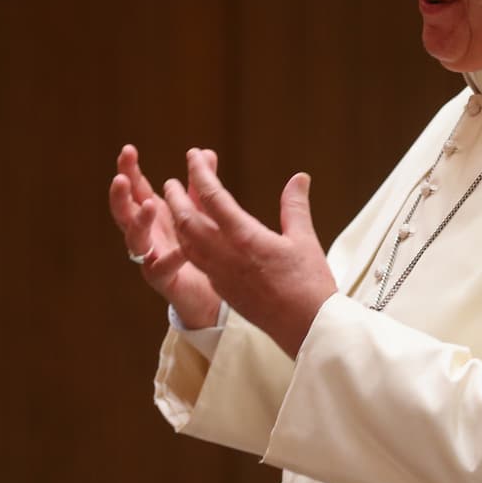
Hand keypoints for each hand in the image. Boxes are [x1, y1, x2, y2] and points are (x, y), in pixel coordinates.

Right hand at [109, 144, 222, 328]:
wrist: (207, 293)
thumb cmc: (197, 248)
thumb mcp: (199, 212)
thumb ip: (200, 184)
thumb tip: (206, 152)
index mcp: (153, 215)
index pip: (135, 189)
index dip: (129, 170)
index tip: (128, 150)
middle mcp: (146, 235)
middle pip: (124, 213)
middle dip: (120, 196)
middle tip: (120, 179)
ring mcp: (150, 257)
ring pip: (135, 240)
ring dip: (139, 222)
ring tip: (149, 205)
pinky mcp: (162, 280)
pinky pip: (162, 268)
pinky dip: (172, 257)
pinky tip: (183, 248)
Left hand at [162, 148, 336, 357]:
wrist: (304, 327)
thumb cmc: (309, 283)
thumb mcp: (304, 239)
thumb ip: (295, 206)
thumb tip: (299, 177)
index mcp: (246, 238)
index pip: (214, 198)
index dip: (201, 174)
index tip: (193, 155)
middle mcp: (226, 255)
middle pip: (188, 221)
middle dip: (177, 198)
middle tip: (172, 181)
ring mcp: (220, 274)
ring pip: (187, 243)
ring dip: (177, 220)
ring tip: (174, 205)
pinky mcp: (222, 288)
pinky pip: (195, 260)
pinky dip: (186, 242)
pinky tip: (190, 237)